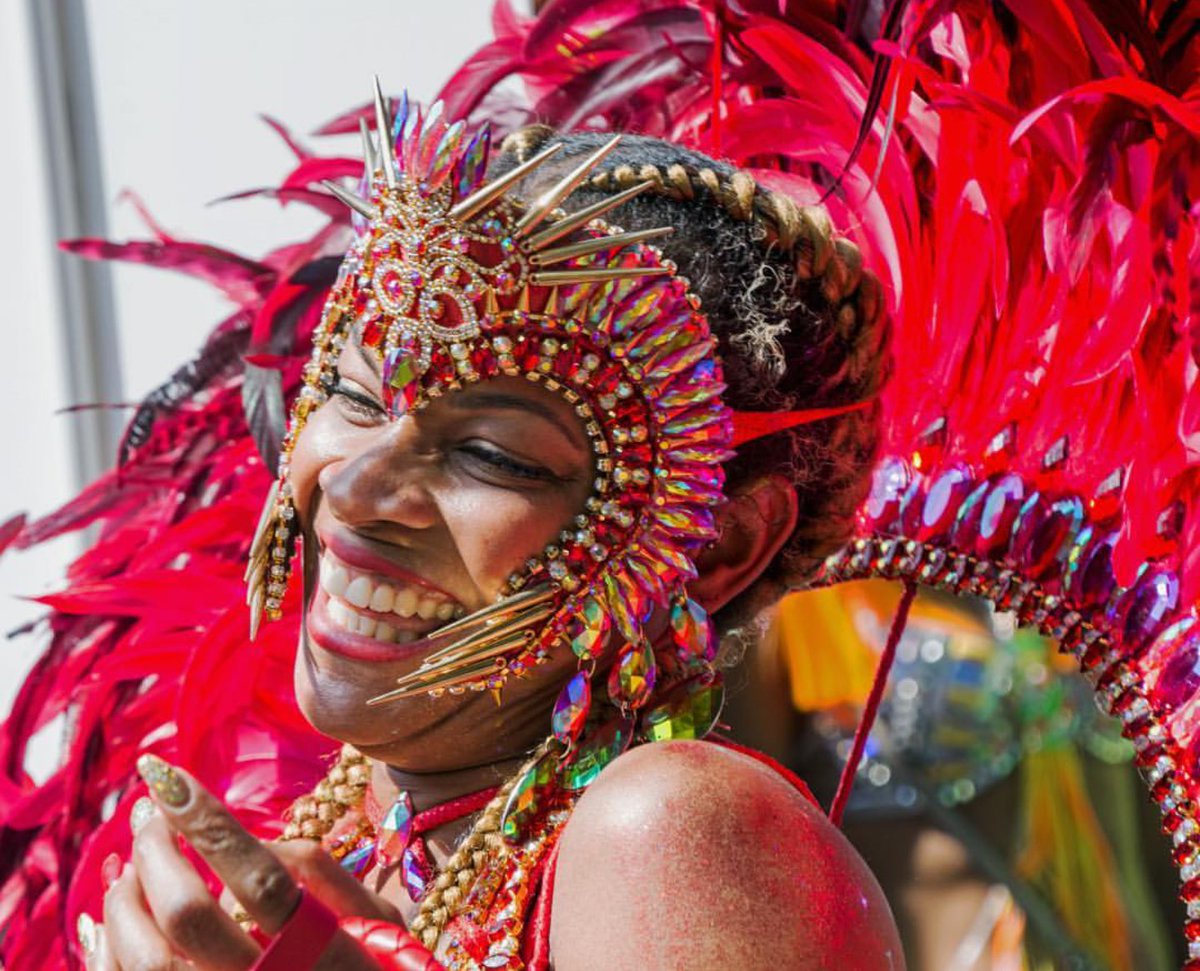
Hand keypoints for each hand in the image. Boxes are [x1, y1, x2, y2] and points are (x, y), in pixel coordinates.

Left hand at [84, 754, 402, 970]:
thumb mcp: (377, 923)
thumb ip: (322, 874)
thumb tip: (255, 840)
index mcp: (324, 951)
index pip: (258, 875)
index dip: (206, 821)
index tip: (163, 774)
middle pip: (187, 914)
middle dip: (153, 851)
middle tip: (146, 815)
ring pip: (142, 960)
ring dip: (122, 900)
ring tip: (130, 865)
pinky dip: (107, 946)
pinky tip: (116, 915)